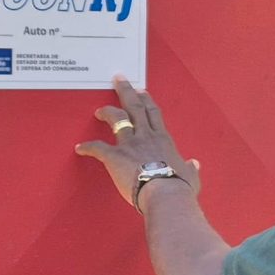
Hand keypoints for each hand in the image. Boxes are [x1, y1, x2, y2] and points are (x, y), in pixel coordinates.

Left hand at [75, 77, 199, 208]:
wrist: (165, 195)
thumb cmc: (178, 188)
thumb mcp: (190, 175)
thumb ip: (190, 168)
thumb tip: (194, 164)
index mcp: (163, 139)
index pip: (153, 113)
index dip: (146, 100)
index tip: (142, 91)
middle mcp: (146, 136)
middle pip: (135, 106)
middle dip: (126, 91)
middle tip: (119, 79)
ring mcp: (130, 144)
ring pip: (117, 119)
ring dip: (107, 112)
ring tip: (99, 110)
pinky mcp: (115, 156)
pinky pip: (97, 147)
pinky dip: (88, 147)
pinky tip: (80, 148)